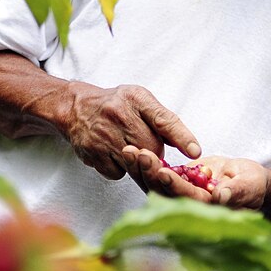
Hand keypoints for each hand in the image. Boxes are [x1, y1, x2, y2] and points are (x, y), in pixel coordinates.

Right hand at [61, 83, 200, 180]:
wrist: (75, 108)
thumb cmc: (115, 105)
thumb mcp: (139, 100)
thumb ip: (162, 119)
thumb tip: (188, 147)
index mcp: (135, 98)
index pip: (163, 119)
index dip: (181, 137)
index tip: (195, 152)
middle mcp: (118, 114)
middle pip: (151, 148)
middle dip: (155, 155)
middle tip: (149, 151)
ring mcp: (103, 134)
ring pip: (135, 163)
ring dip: (139, 165)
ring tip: (131, 151)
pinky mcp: (92, 152)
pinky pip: (117, 172)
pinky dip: (119, 169)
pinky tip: (113, 155)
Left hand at [120, 148, 267, 208]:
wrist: (245, 180)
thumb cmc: (252, 184)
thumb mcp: (249, 185)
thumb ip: (236, 192)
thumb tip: (221, 198)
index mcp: (206, 209)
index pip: (187, 199)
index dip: (174, 186)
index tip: (163, 171)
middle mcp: (187, 206)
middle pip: (163, 192)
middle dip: (149, 173)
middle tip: (138, 154)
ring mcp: (177, 195)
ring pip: (153, 184)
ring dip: (140, 168)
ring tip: (129, 150)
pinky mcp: (171, 184)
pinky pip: (152, 175)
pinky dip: (141, 163)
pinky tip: (130, 150)